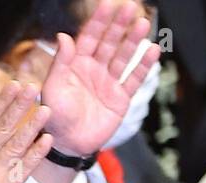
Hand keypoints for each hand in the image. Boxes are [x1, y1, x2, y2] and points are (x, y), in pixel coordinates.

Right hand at [0, 82, 51, 182]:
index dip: (3, 101)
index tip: (16, 85)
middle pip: (3, 127)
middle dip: (19, 107)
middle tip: (34, 88)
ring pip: (16, 145)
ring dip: (32, 127)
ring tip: (46, 110)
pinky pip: (24, 168)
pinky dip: (35, 153)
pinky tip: (46, 140)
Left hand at [41, 0, 160, 156]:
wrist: (66, 145)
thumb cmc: (54, 117)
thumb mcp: (53, 88)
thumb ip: (60, 63)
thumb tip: (63, 36)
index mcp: (75, 65)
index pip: (89, 38)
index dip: (98, 22)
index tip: (107, 4)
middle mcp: (94, 70)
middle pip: (109, 43)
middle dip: (119, 25)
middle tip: (130, 7)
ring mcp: (108, 83)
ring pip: (123, 57)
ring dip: (133, 41)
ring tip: (143, 24)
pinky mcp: (120, 98)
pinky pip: (134, 79)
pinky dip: (143, 66)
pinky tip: (153, 51)